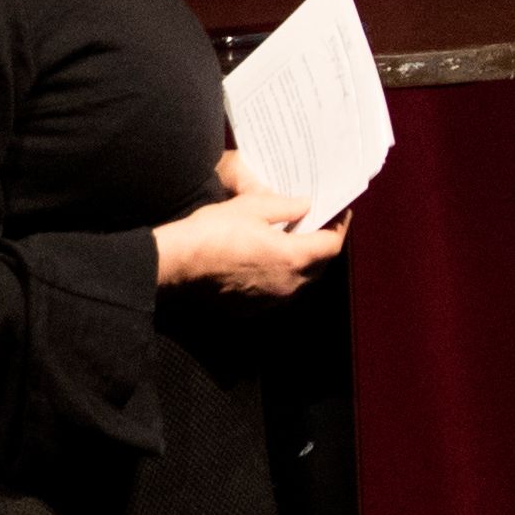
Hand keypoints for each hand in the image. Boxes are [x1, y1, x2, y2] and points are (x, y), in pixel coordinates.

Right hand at [157, 182, 342, 296]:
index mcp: (293, 258)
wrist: (174, 263)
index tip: (340, 213)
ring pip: (301, 282)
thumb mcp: (251, 207)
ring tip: (296, 242)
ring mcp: (271, 300)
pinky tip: (270, 262)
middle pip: (320, 265)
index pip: (332, 245)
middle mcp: (289, 285)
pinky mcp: (252, 309)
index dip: (339, 227)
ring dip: (303, 263)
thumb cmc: (212, 232)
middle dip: (323, 245)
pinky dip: (282, 277)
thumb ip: (286, 206)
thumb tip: (306, 206)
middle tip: (318, 225)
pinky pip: (279, 293)